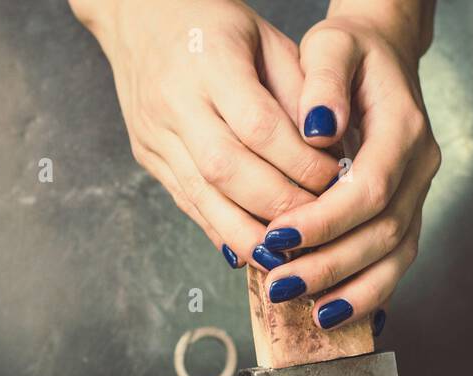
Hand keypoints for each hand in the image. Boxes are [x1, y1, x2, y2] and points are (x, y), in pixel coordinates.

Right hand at [70, 0, 340, 267]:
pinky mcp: (149, 158)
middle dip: (278, 203)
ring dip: (249, 234)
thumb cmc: (217, 26)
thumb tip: (329, 155)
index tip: (334, 180)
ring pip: (203, 196)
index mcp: (209, 60)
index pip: (259, 126)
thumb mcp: (268, 40)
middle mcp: (174, 101)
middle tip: (318, 223)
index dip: (299, 162)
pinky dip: (224, 231)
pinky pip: (188, 204)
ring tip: (289, 254)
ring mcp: (155, 133)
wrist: (139, 16)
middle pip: (227, 168)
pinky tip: (255, 250)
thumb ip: (299, 92)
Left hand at [256, 0, 438, 331]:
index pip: (370, 188)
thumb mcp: (331, 46)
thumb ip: (322, 82)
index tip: (279, 236)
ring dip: (353, 290)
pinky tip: (335, 312)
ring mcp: (418, 193)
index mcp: (403, 128)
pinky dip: (367, 292)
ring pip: (396, 256)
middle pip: (383, 232)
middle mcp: (419, 166)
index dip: (326, 220)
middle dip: (331, 265)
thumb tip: (315, 131)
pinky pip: (394, 262)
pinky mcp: (407, 212)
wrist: (382, 52)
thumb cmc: (350, 52)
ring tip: (310, 314)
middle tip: (281, 285)